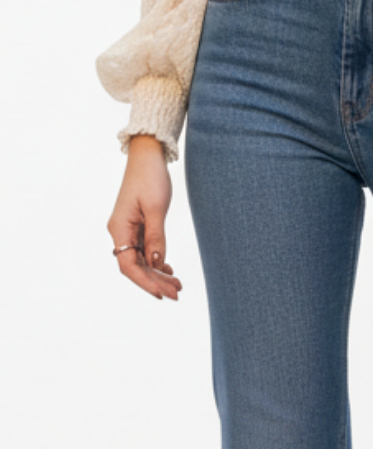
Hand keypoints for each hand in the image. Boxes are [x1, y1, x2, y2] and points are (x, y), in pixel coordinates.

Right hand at [107, 135, 182, 301]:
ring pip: (141, 259)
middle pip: (135, 265)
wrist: (148, 154)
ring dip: (157, 273)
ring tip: (177, 285)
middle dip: (155, 281)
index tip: (163, 294)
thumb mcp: (156, 208)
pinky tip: (168, 269)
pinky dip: (156, 260)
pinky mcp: (137, 224)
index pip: (129, 266)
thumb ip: (156, 237)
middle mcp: (120, 231)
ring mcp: (128, 228)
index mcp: (119, 228)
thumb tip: (157, 264)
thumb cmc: (150, 177)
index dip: (145, 282)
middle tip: (177, 293)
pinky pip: (144, 249)